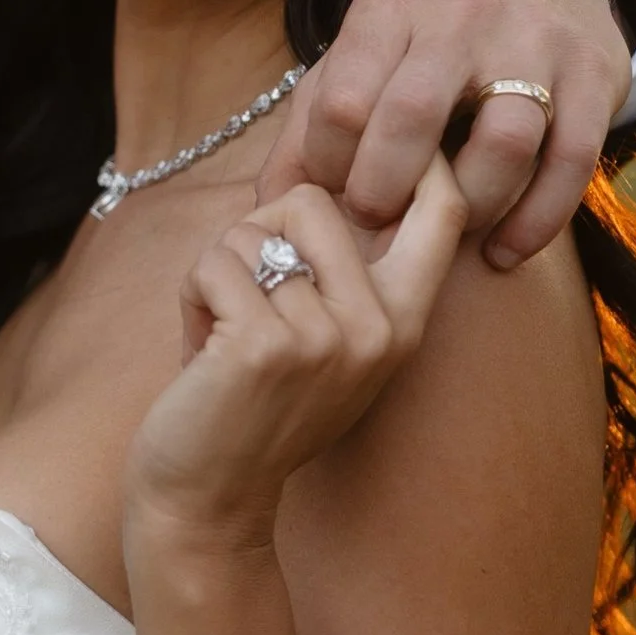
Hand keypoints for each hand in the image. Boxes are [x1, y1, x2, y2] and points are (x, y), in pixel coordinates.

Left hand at [124, 160, 467, 548]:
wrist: (209, 501)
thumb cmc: (253, 404)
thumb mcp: (325, 337)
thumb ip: (343, 269)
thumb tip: (333, 165)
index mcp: (406, 320)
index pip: (442, 208)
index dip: (418, 152)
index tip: (383, 133)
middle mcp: (380, 326)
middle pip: (314, 200)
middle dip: (258, 236)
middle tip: (248, 305)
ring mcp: (327, 336)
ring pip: (252, 232)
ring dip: (218, 276)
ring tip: (225, 337)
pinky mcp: (267, 345)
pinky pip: (215, 264)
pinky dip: (192, 297)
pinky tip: (201, 353)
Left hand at [258, 0, 627, 269]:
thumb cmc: (430, 33)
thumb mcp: (366, 51)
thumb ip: (312, 121)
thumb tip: (269, 208)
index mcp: (391, 5)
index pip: (342, 99)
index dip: (328, 165)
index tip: (332, 196)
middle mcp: (460, 16)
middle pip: (414, 117)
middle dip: (385, 190)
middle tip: (377, 223)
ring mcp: (534, 43)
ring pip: (502, 142)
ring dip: (468, 206)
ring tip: (445, 233)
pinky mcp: (592, 77)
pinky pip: (568, 163)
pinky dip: (534, 221)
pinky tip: (503, 253)